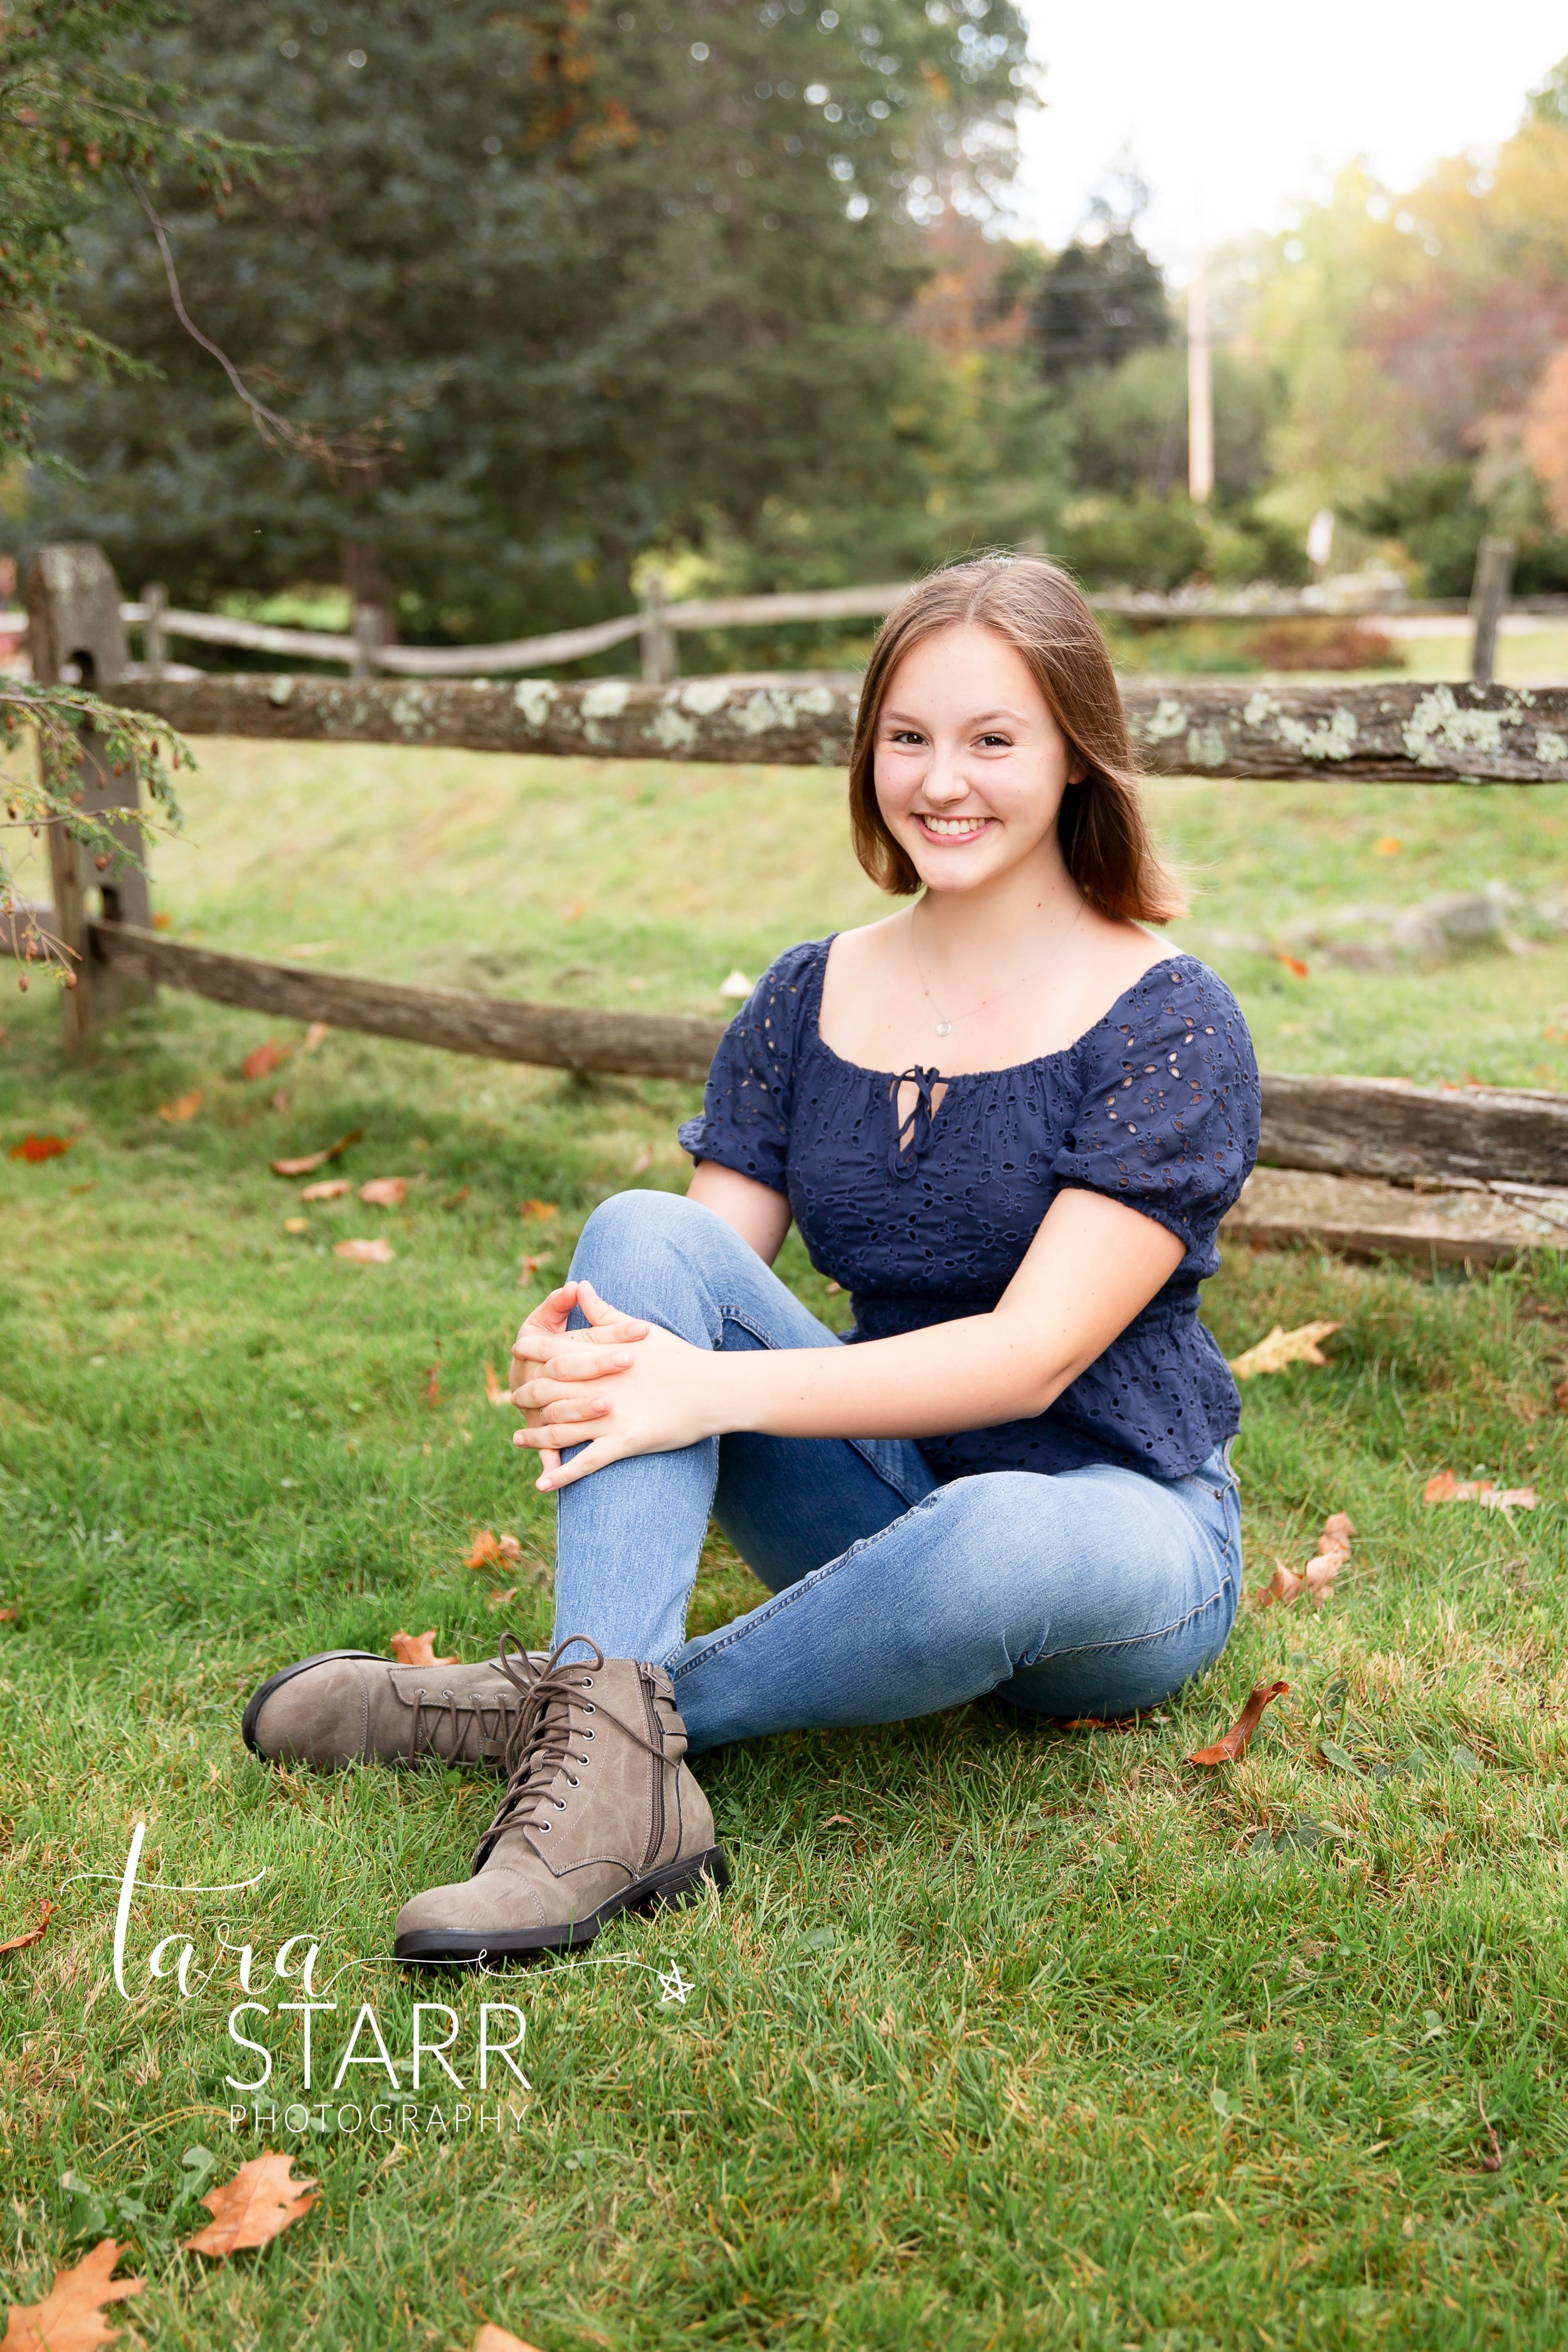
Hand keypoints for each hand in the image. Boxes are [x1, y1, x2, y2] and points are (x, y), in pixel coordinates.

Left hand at [511, 1285, 720, 1490]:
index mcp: (597, 1358)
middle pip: (546, 1393)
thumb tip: (581, 1284)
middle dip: (526, 1397)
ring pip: (557, 1431)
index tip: (517, 1352)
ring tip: (518, 1438)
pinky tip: (542, 1484)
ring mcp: (606, 1419)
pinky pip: (583, 1464)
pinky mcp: (621, 1444)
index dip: (531, 1352)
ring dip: (535, 1437)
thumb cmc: (678, 1358)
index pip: (550, 1352)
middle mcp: (595, 1388)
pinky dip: (560, 1476)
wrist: (711, 1389)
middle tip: (513, 1399)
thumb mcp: (637, 1330)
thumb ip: (603, 1311)